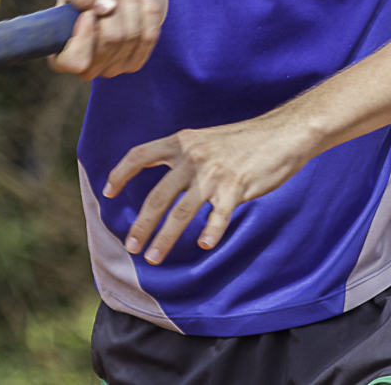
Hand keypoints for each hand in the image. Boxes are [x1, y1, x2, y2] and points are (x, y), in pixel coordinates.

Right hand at [51, 0, 163, 79]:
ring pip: (131, 36)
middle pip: (111, 40)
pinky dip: (149, 11)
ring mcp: (112, 69)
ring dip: (131, 3)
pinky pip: (149, 38)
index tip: (89, 12)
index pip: (74, 60)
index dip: (84, 37)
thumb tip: (105, 6)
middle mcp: (87, 70)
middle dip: (116, 6)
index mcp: (62, 57)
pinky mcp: (134, 63)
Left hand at [103, 117, 318, 263]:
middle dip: (140, 225)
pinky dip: (210, 233)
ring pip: (180, 213)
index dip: (120, 173)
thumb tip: (166, 182)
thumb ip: (186, 156)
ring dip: (164, 239)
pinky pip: (217, 216)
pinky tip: (204, 246)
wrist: (283, 132)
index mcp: (182, 142)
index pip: (139, 155)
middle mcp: (192, 156)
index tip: (108, 193)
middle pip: (156, 196)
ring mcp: (213, 173)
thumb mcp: (207, 139)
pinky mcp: (236, 187)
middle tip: (130, 247)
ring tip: (153, 258)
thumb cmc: (246, 140)